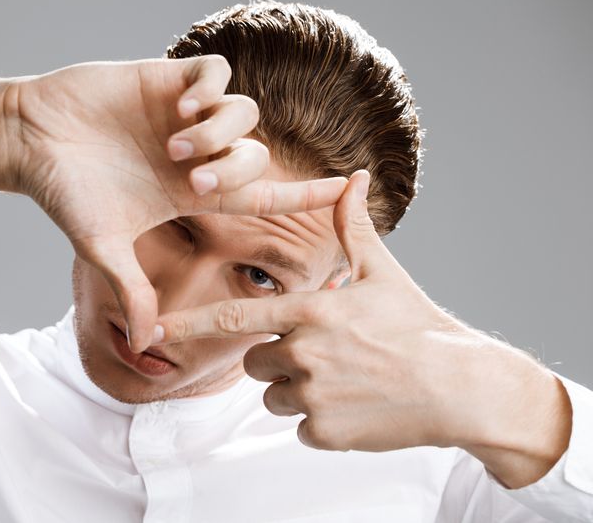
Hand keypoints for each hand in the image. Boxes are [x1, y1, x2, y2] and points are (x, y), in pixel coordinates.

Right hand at [5, 56, 346, 350]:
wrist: (30, 139)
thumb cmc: (64, 192)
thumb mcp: (103, 246)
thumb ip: (133, 290)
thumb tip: (148, 346)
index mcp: (191, 193)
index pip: (265, 194)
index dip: (308, 194)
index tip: (351, 189)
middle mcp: (197, 154)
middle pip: (257, 155)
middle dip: (234, 169)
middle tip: (191, 180)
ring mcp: (184, 115)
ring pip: (244, 115)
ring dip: (219, 133)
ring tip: (175, 142)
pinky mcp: (167, 78)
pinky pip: (217, 76)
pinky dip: (210, 92)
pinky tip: (178, 107)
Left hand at [155, 170, 570, 487]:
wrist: (460, 387)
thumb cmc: (418, 326)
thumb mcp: (383, 272)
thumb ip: (353, 228)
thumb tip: (355, 179)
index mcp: (310, 311)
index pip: (233, 319)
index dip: (187, 324)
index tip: (152, 331)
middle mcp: (305, 353)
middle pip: (255, 362)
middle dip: (277, 359)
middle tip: (324, 354)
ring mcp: (314, 396)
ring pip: (276, 397)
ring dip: (299, 390)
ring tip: (347, 379)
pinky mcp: (326, 433)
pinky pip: (301, 427)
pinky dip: (322, 420)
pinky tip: (356, 405)